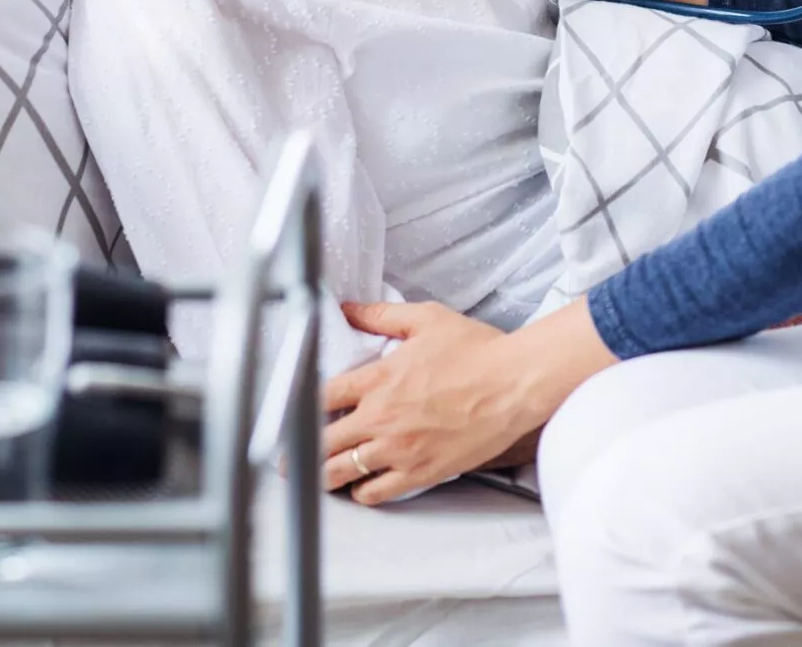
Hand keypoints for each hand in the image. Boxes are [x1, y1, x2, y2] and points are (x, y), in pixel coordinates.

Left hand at [320, 298, 616, 504]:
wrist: (514, 384)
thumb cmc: (475, 350)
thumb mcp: (425, 319)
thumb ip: (380, 315)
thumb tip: (348, 308)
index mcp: (377, 379)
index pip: (319, 396)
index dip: (299, 406)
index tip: (291, 413)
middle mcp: (381, 418)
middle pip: (322, 442)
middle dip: (300, 451)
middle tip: (287, 458)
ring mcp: (399, 449)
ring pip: (342, 473)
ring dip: (323, 476)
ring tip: (313, 477)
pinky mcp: (421, 472)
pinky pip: (376, 493)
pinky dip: (361, 493)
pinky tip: (358, 488)